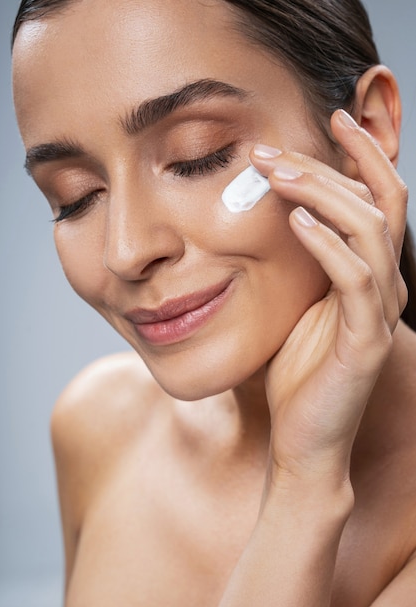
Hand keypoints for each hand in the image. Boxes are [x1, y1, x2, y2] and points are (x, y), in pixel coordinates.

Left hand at [250, 109, 407, 488]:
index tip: (327, 118)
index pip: (377, 199)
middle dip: (327, 165)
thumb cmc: (297, 373)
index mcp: (367, 274)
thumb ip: (300, 261)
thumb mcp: (296, 305)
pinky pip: (355, 280)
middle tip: (272, 147)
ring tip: (275, 173)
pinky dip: (328, 245)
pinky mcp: (366, 341)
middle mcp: (383, 286)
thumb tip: (278, 213)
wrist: (303, 439)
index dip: (360, 155)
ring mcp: (379, 313)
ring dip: (323, 194)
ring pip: (370, 231)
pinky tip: (296, 222)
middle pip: (375, 202)